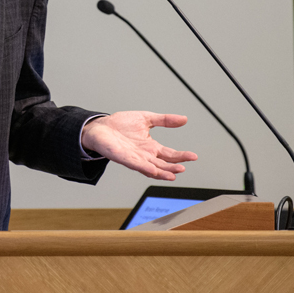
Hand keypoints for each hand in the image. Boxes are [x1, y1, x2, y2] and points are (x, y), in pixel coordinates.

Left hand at [80, 112, 196, 180]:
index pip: (170, 154)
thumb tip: (184, 119)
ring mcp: (134, 158)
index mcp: (151, 147)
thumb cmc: (120, 124)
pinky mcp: (123, 158)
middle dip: (174, 166)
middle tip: (185, 166)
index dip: (181, 156)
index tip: (193, 156)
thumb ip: (165, 120)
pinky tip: (154, 171)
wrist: (100, 127)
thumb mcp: (146, 118)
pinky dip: (146, 168)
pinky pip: (136, 165)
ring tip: (174, 174)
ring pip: (152, 168)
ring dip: (163, 172)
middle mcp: (144, 155)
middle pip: (163, 164)